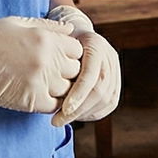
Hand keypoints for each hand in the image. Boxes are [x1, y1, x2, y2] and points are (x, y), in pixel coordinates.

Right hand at [0, 17, 81, 113]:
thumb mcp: (18, 23)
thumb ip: (48, 26)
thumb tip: (71, 29)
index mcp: (46, 38)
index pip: (78, 50)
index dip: (70, 54)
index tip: (60, 57)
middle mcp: (47, 60)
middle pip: (75, 71)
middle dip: (68, 72)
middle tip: (54, 72)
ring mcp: (40, 82)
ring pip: (67, 90)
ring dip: (61, 89)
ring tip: (46, 85)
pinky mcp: (29, 101)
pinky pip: (54, 106)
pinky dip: (51, 103)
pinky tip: (40, 96)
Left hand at [46, 6, 119, 126]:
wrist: (76, 36)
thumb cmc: (58, 42)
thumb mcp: (53, 42)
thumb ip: (51, 54)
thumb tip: (41, 73)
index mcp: (95, 44)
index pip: (90, 73)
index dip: (78, 93)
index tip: (63, 109)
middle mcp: (109, 56)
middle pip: (100, 89)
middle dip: (79, 109)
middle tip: (57, 121)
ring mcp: (115, 69)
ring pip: (107, 99)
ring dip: (85, 113)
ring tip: (63, 119)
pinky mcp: (116, 81)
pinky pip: (110, 103)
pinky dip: (93, 113)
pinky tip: (76, 116)